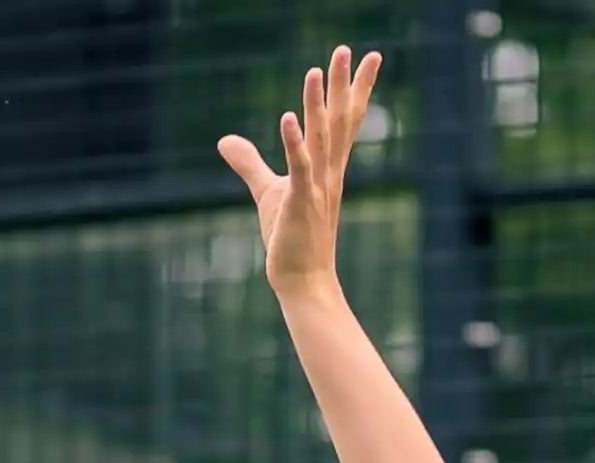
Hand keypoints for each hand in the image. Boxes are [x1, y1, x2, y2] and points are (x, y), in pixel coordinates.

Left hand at [218, 46, 381, 296]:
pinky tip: (288, 117)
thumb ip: (249, 162)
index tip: (370, 57)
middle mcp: (327, 173)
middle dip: (343, 85)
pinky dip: (294, 142)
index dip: (356, 88)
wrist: (302, 281)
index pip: (344, 120)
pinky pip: (299, 168)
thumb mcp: (267, 191)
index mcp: (326, 167)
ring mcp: (316, 188)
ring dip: (317, 105)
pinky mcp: (300, 203)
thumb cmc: (290, 239)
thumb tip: (224, 140)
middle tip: (349, 49)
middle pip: (338, 120)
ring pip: (320, 138)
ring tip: (316, 70)